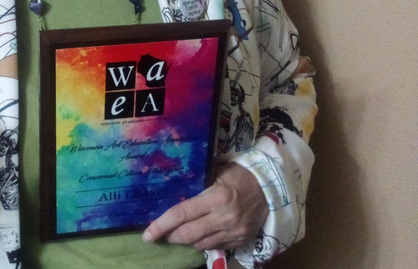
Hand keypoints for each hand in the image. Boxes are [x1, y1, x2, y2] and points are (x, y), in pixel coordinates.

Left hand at [142, 162, 268, 250]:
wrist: (269, 187)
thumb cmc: (239, 174)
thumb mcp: (216, 172)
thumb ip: (197, 183)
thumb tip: (173, 188)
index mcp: (215, 197)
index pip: (182, 214)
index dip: (162, 225)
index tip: (148, 234)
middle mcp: (223, 217)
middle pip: (188, 234)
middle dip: (171, 235)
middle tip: (160, 232)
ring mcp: (233, 232)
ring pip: (200, 244)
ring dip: (186, 240)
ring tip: (178, 232)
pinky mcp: (240, 240)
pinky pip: (215, 246)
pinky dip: (202, 242)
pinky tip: (198, 234)